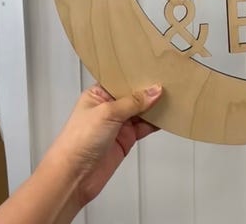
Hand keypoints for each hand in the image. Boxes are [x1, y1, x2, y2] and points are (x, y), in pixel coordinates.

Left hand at [47, 84, 162, 207]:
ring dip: (155, 106)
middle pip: (134, 94)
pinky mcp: (126, 138)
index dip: (137, 75)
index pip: (122, 79)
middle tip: (168, 82)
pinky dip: (156, 123)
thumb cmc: (77, 142)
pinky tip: (166, 117)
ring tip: (172, 98)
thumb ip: (133, 101)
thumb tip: (154, 91)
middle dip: (149, 90)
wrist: (74, 176)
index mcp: (98, 94)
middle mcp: (108, 107)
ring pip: (142, 110)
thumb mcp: (107, 113)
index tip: (154, 69)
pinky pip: (145, 127)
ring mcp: (118, 123)